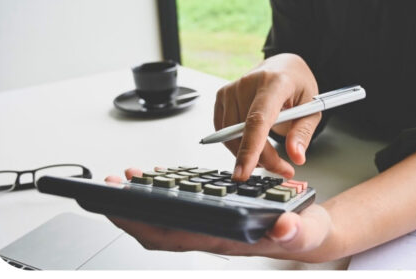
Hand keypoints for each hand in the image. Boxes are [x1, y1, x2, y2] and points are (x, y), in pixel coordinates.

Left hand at [104, 168, 335, 262]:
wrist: (307, 232)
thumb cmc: (302, 232)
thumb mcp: (305, 230)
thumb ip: (295, 231)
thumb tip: (284, 228)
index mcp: (226, 238)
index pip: (176, 235)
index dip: (144, 224)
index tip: (120, 208)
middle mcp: (213, 234)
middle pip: (160, 229)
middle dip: (129, 212)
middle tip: (109, 189)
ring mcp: (212, 225)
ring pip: (166, 218)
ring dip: (142, 201)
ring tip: (126, 179)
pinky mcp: (216, 212)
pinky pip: (180, 207)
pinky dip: (163, 193)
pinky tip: (159, 177)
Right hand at [214, 53, 320, 180]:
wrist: (282, 66)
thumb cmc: (297, 84)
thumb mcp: (312, 107)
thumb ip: (303, 132)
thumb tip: (296, 156)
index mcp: (275, 82)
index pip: (258, 119)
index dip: (250, 148)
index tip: (244, 171)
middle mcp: (248, 83)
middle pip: (246, 133)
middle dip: (263, 158)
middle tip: (282, 169)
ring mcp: (231, 89)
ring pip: (232, 137)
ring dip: (251, 154)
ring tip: (271, 154)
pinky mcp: (221, 96)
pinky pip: (224, 132)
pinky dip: (238, 145)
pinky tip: (255, 143)